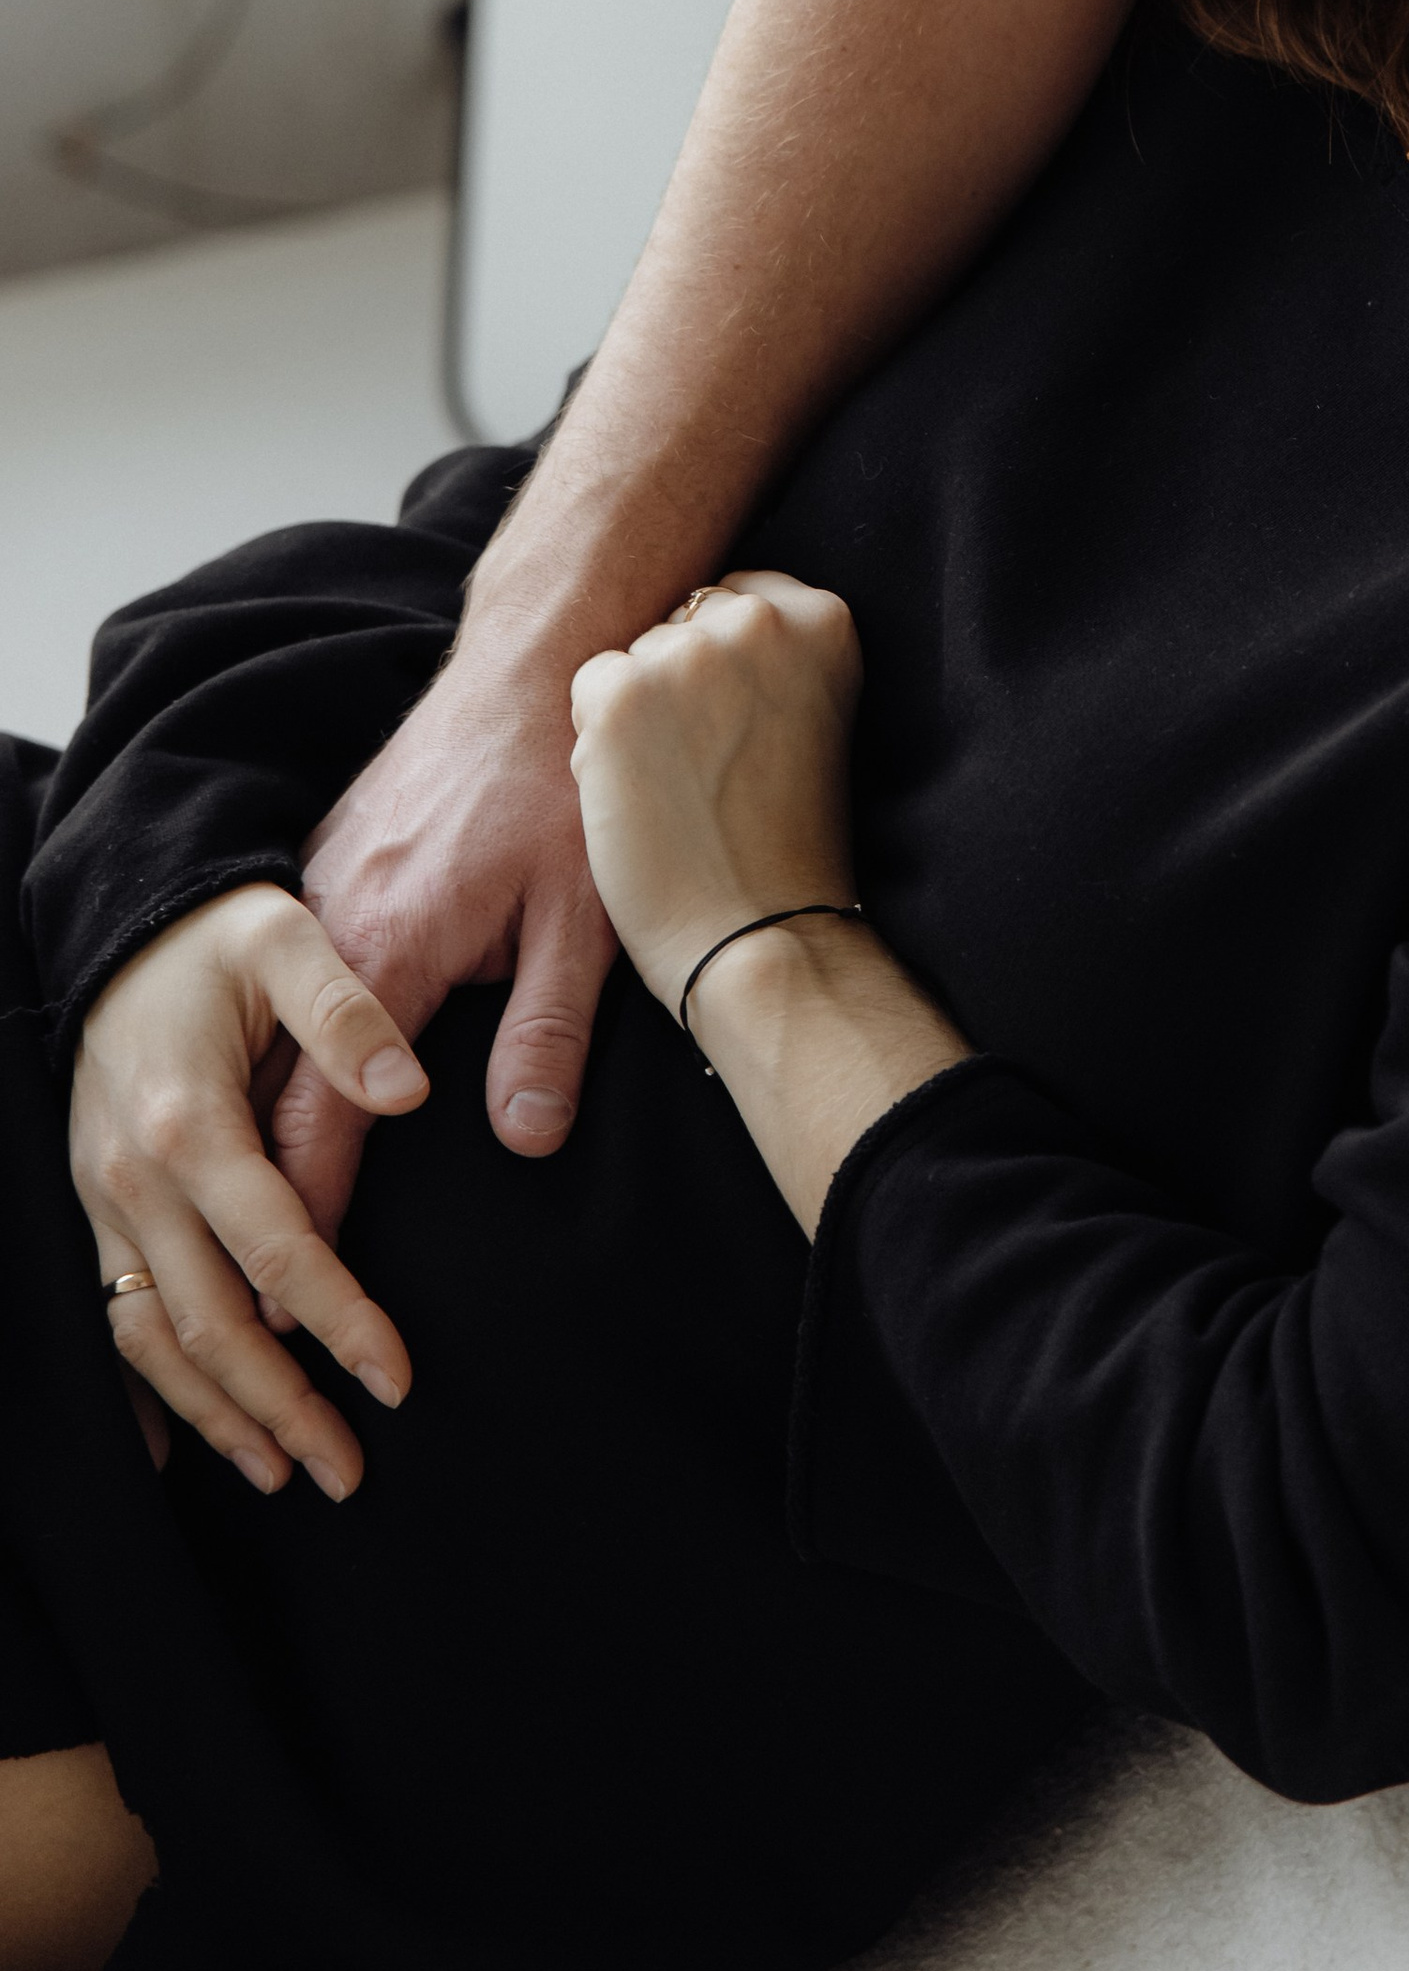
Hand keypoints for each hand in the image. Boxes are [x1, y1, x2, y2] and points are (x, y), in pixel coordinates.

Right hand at [72, 885, 426, 1496]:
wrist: (123, 924)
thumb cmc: (218, 935)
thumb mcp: (286, 939)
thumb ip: (348, 1013)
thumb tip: (409, 1093)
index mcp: (192, 1124)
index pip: (277, 1252)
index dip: (339, 1322)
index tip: (396, 1380)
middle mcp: (136, 1180)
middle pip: (209, 1324)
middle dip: (279, 1407)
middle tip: (347, 1472)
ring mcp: (106, 1203)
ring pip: (151, 1341)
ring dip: (216, 1414)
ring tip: (283, 1472)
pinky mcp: (99, 1210)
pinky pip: (111, 1320)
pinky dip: (142, 1393)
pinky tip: (173, 1448)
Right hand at [269, 631, 618, 1237]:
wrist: (532, 664)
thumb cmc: (566, 787)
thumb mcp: (582, 920)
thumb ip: (547, 1034)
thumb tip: (523, 1144)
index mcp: (385, 952)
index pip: (321, 1118)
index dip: (309, 1217)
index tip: (302, 1306)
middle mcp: (327, 927)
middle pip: (270, 1091)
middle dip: (269, 1196)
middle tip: (273, 1297)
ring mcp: (315, 892)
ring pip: (264, 1035)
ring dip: (265, 1125)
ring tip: (271, 1221)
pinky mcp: (323, 869)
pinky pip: (280, 982)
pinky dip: (277, 1049)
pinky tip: (288, 1095)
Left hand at [569, 574, 861, 1016]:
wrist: (760, 934)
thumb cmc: (786, 843)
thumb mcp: (813, 717)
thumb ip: (773, 658)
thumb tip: (693, 620)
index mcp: (826, 620)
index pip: (741, 598)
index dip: (728, 670)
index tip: (746, 730)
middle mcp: (760, 621)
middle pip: (683, 623)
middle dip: (682, 683)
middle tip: (714, 768)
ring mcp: (687, 652)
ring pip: (635, 656)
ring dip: (640, 712)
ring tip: (681, 787)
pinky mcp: (619, 693)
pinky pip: (589, 688)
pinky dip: (599, 741)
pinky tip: (641, 793)